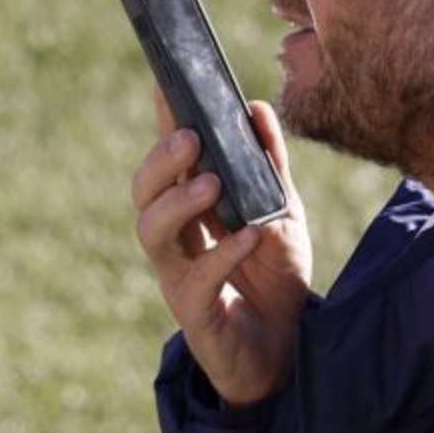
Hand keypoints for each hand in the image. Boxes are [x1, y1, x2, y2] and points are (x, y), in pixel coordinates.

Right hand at [132, 89, 312, 406]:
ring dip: (179, 202)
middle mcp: (177, 238)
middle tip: (189, 138)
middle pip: (144, 191)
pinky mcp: (194, 312)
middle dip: (161, 160)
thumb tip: (257, 108)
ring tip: (211, 182)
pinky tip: (250, 235)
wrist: (288, 351)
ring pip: (152, 231)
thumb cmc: (275, 279)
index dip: (163, 120)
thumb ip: (270, 167)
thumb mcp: (283, 213)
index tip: (166, 81)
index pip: (171, 159)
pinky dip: (224, 253)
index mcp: (194, 209)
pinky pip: (197, 278)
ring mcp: (179, 274)